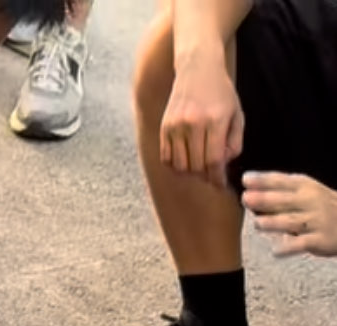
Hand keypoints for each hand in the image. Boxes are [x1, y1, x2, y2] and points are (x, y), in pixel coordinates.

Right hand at [160, 54, 243, 185]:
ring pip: (180, 166)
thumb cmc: (221, 92)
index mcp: (215, 120)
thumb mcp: (237, 114)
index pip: (214, 161)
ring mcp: (176, 125)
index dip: (217, 178)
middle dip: (204, 175)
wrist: (198, 66)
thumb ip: (235, 142)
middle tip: (210, 172)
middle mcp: (193, 123)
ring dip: (190, 172)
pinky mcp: (164, 126)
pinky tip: (185, 157)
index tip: (219, 183)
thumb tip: (222, 166)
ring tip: (198, 164)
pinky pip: (166, 158)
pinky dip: (175, 164)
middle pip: (196, 167)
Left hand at [242, 172, 336, 256]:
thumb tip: (251, 194)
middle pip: (284, 200)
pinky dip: (288, 248)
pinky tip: (275, 251)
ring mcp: (315, 221)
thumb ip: (281, 194)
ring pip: (292, 221)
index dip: (264, 180)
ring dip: (274, 222)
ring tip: (257, 224)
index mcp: (305, 187)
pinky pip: (302, 244)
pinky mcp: (319, 240)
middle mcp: (310, 201)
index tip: (246, 179)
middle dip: (265, 199)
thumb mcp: (305, 193)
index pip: (282, 181)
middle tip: (245, 198)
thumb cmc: (319, 208)